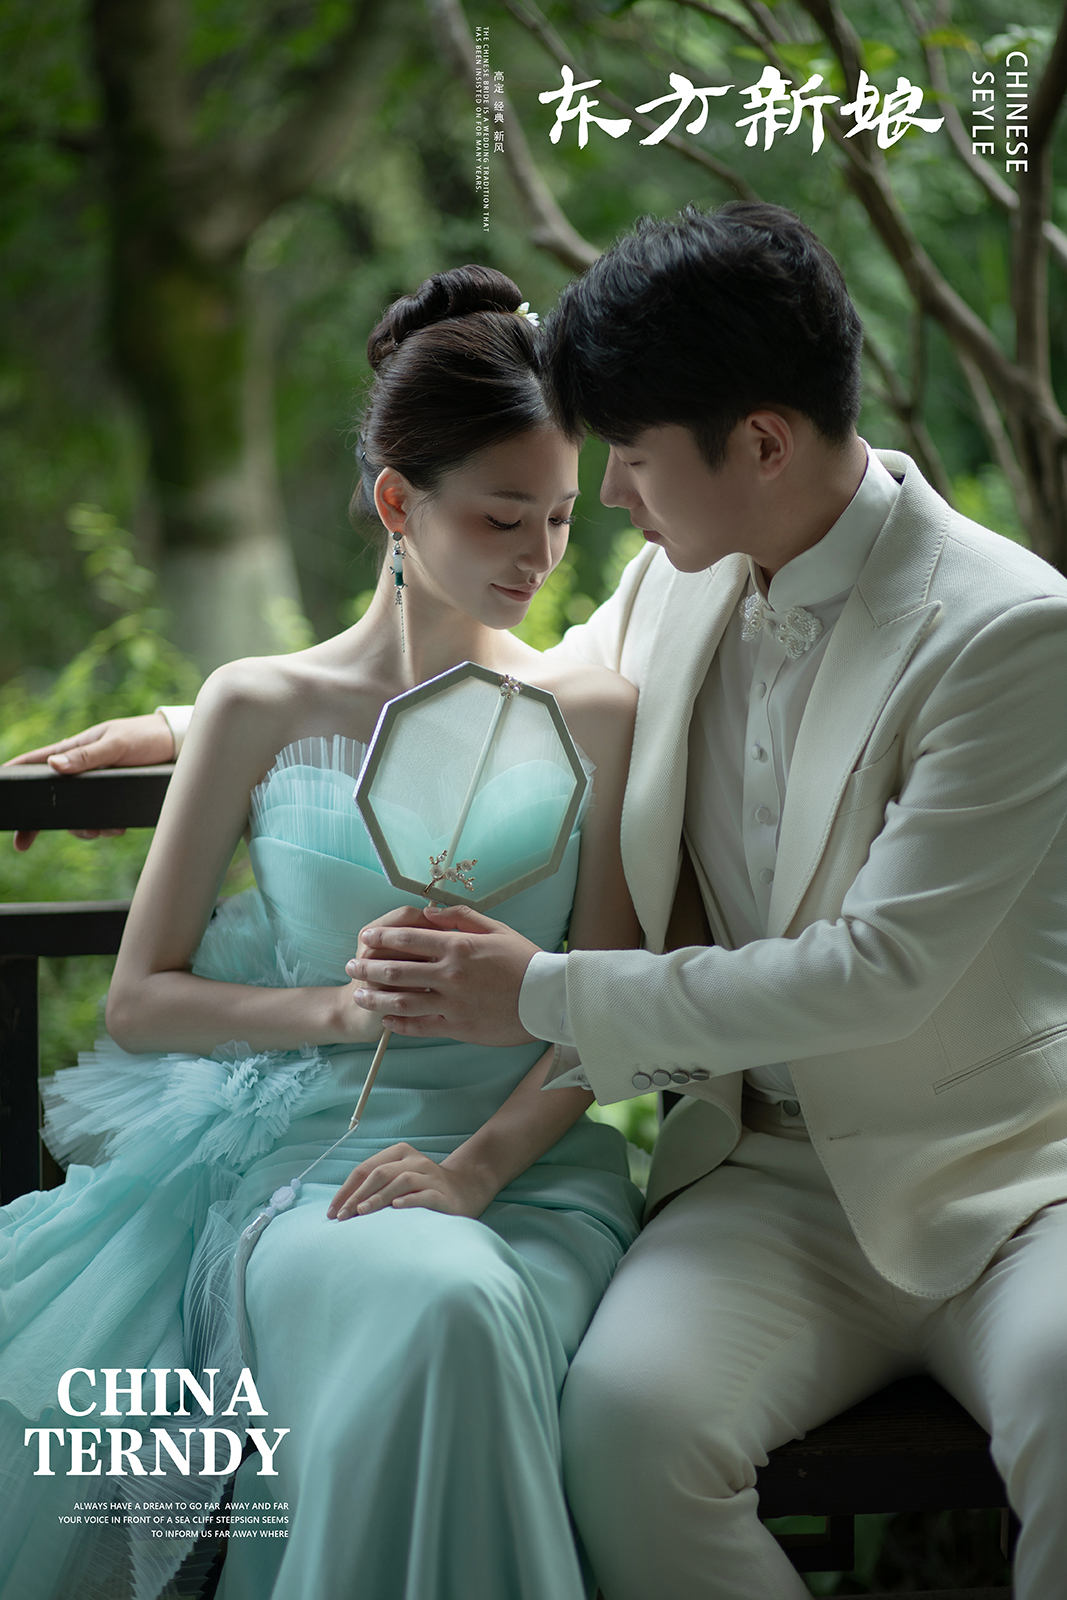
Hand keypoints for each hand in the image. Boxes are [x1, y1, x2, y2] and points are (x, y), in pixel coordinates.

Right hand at [7, 712, 175, 851]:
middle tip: (22, 843)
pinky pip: (100, 820)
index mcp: (73, 751)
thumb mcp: (117, 744)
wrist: (178, 748)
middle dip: (37, 822)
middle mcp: (80, 771)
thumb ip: (86, 756)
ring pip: (75, 815)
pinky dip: (105, 828)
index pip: (34, 763)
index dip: (12, 776)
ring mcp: (96, 787)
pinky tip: (117, 828)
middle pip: (49, 798)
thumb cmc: (145, 737)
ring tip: (102, 830)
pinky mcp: (113, 799)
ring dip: (83, 828)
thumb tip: (54, 767)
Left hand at [327, 1142, 495, 1219]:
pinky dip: (409, 1201)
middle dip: (357, 1195)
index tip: (332, 1211)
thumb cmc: (421, 1188)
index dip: (347, 1189)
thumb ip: (376, 1185)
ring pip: (401, 1181)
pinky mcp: (443, 1193)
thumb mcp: (398, 1180)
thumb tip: (342, 1205)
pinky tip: (396, 1208)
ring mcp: (430, 1175)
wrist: (465, 1190)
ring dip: (379, 1197)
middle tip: (343, 1216)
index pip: (366, 1168)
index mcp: (400, 1153)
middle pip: (380, 1173)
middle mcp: (415, 1160)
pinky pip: (425, 1195)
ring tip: (362, 1212)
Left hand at [346, 904, 538, 1045]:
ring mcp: (453, 1003)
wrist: (549, 999)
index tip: (365, 937)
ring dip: (376, 998)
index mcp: (458, 946)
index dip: (382, 938)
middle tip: (350, 967)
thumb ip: (461, 917)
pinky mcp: (458, 1027)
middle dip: (368, 968)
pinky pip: (421, 1026)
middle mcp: (450, 974)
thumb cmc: (525, 960)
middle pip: (397, 970)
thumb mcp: (497, 929)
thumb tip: (430, 910)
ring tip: (359, 996)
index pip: (409, 939)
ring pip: (403, 1001)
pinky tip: (387, 1020)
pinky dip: (400, 1024)